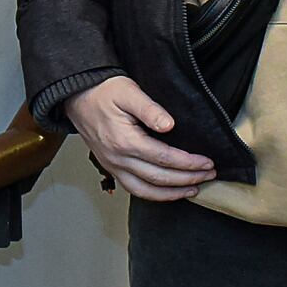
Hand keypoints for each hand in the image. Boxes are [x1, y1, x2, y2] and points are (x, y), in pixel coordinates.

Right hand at [65, 76, 215, 200]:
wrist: (78, 95)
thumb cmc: (104, 91)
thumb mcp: (129, 92)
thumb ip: (150, 109)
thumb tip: (169, 125)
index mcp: (125, 141)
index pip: (164, 158)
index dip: (188, 163)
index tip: (207, 162)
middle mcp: (118, 158)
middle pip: (158, 178)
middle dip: (187, 179)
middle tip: (209, 175)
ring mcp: (112, 166)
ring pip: (145, 190)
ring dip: (171, 194)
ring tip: (193, 190)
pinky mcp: (111, 167)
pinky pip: (133, 189)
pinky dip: (153, 194)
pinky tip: (168, 192)